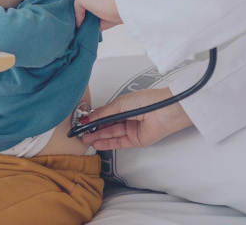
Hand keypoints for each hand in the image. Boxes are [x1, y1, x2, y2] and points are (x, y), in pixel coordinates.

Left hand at [72, 0, 123, 30]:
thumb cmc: (127, 1)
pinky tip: (82, 23)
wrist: (127, 2)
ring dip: (80, 5)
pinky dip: (79, 15)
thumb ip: (106, 2)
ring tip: (83, 18)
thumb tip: (99, 19)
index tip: (95, 4)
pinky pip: (77, 7)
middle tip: (88, 11)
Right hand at [78, 88, 192, 150]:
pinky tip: (97, 143)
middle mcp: (127, 118)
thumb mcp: (119, 104)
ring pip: (111, 134)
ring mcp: (131, 129)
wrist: (164, 112)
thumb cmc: (146, 101)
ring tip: (86, 139)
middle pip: (107, 125)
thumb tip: (90, 117)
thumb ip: (104, 113)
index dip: (93, 118)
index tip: (83, 122)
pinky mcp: (136, 140)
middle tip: (81, 133)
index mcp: (123, 106)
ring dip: (98, 137)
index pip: (105, 114)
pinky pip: (119, 143)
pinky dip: (107, 143)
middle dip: (94, 129)